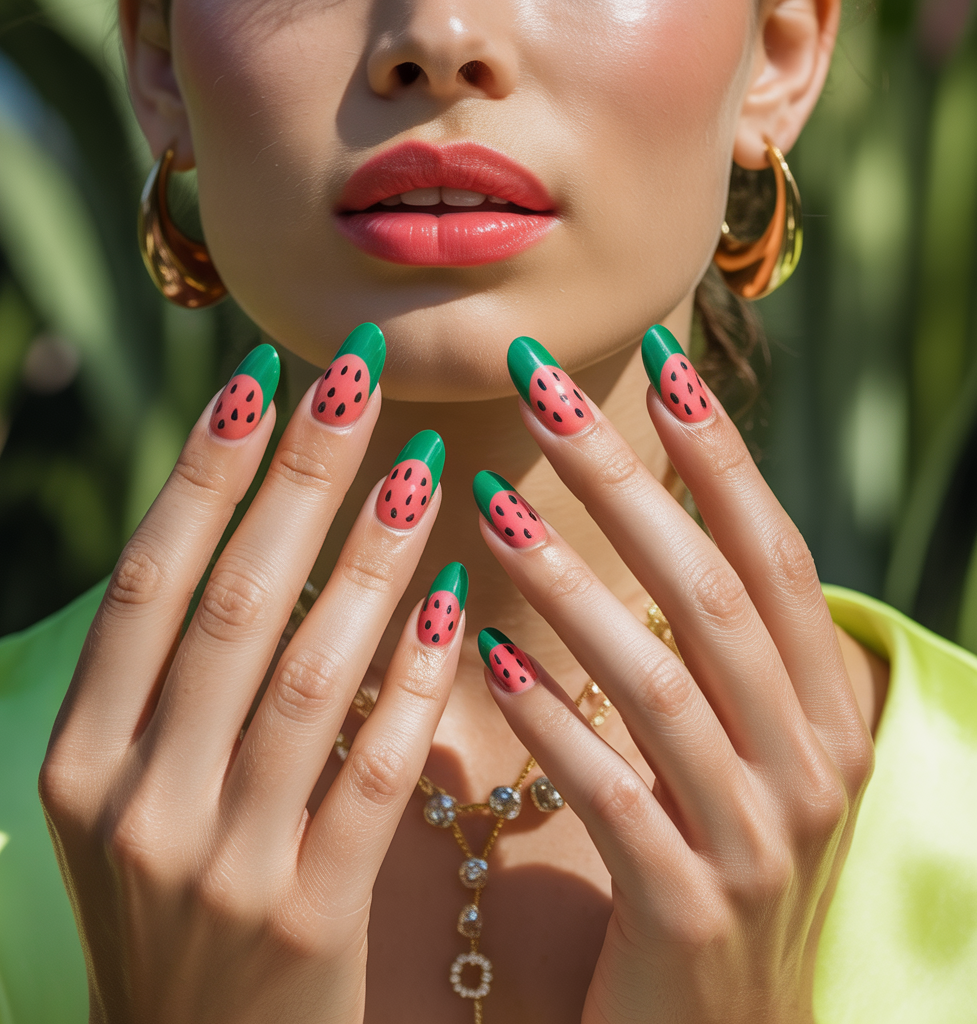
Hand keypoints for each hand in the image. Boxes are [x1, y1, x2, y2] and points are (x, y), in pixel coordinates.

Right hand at [39, 335, 461, 1023]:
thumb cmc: (172, 909)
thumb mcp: (129, 798)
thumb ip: (170, 684)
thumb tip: (242, 529)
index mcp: (79, 758)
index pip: (149, 582)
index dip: (205, 472)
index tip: (263, 380)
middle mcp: (136, 801)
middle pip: (233, 602)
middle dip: (300, 478)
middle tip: (359, 377)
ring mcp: (221, 864)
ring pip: (309, 673)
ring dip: (370, 558)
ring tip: (422, 463)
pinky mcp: (308, 921)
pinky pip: (372, 773)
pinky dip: (414, 682)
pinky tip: (452, 601)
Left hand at [477, 331, 874, 1023]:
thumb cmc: (708, 859)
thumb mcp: (732, 744)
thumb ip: (701, 644)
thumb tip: (634, 510)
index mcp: (826, 707)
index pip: (772, 552)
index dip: (719, 453)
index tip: (656, 359)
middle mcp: (813, 760)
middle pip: (715, 591)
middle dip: (630, 480)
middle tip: (542, 389)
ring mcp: (761, 839)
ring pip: (663, 681)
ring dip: (574, 583)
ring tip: (490, 503)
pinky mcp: (692, 908)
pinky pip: (613, 793)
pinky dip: (552, 715)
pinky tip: (485, 649)